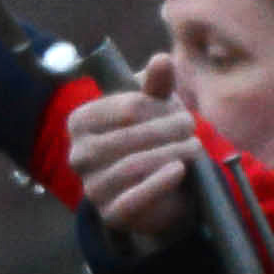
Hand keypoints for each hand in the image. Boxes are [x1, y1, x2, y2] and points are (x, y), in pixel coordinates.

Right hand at [68, 56, 211, 245]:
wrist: (163, 191)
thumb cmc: (154, 141)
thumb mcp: (157, 109)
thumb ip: (158, 85)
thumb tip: (162, 59)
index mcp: (81, 122)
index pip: (127, 107)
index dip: (161, 108)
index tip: (183, 113)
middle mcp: (78, 154)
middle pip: (130, 135)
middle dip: (169, 130)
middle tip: (192, 130)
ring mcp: (91, 186)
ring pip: (133, 166)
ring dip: (171, 154)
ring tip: (194, 148)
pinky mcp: (111, 213)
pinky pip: (132, 199)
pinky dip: (158, 184)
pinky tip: (179, 171)